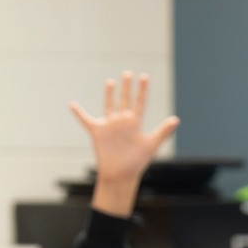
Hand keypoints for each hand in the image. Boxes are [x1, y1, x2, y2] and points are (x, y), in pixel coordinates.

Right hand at [69, 71, 180, 217]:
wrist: (121, 174)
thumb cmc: (137, 162)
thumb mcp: (151, 144)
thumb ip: (163, 131)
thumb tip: (176, 119)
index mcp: (135, 123)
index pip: (139, 102)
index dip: (142, 89)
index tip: (144, 76)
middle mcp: (122, 122)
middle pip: (125, 100)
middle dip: (127, 87)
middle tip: (128, 73)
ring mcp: (110, 126)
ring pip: (109, 106)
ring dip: (109, 94)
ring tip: (111, 82)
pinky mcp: (98, 132)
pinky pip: (86, 120)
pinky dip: (78, 113)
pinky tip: (72, 104)